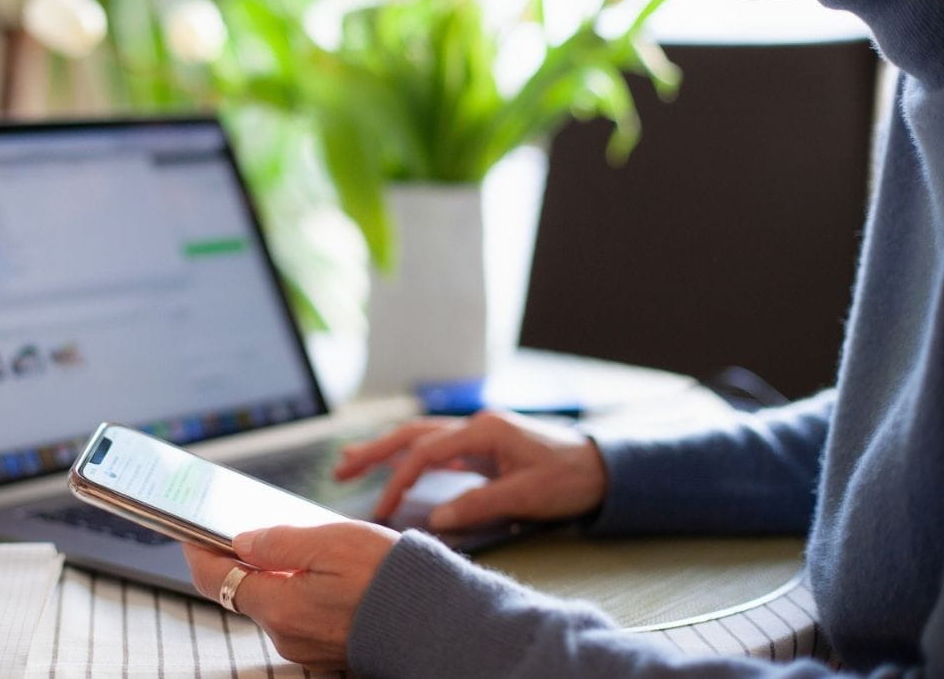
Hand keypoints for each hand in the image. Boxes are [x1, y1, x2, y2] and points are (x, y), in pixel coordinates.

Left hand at [182, 521, 398, 670]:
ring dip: (273, 573)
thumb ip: (279, 543)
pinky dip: (296, 588)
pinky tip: (317, 568)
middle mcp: (285, 632)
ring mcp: (305, 644)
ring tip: (293, 542)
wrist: (437, 621)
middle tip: (243, 526)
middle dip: (239, 558)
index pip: (215, 579)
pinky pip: (297, 612)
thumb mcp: (331, 542)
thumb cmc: (389, 578)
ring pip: (272, 600)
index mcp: (279, 606)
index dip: (197, 552)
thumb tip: (241, 541)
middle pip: (242, 590)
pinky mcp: (325, 646)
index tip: (188, 530)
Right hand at [334, 411, 608, 530]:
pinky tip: (397, 469)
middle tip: (340, 469)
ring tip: (351, 462)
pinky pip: (437, 448)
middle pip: (412, 434)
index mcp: (483, 430)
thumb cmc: (569, 477)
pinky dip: (411, 458)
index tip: (381, 509)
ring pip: (420, 438)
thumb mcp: (526, 494)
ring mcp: (478, 434)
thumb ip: (478, 504)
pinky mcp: (483, 447)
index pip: (425, 452)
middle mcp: (475, 426)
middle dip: (374, 451)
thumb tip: (436, 519)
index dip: (398, 480)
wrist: (603, 468)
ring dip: (386, 450)